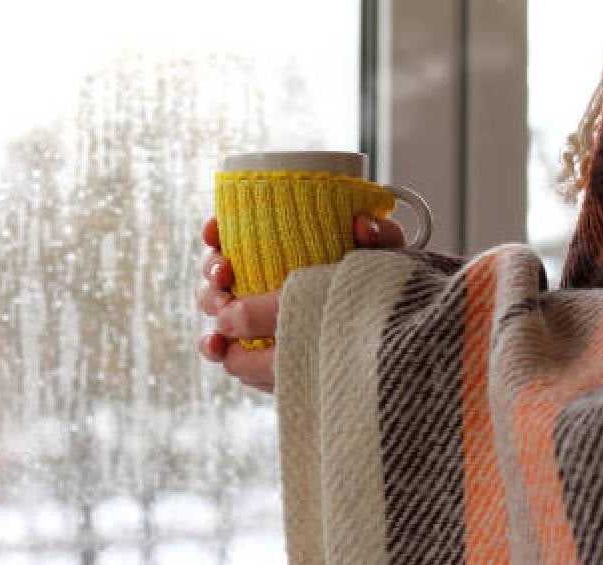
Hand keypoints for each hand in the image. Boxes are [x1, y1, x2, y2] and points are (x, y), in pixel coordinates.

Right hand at [196, 215, 405, 392]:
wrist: (392, 343)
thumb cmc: (382, 291)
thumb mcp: (388, 261)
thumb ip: (381, 237)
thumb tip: (360, 225)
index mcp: (280, 248)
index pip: (235, 231)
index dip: (217, 230)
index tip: (216, 232)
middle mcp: (258, 279)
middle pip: (218, 270)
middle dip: (212, 270)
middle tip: (226, 275)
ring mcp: (253, 318)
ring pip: (214, 306)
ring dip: (211, 306)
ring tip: (223, 311)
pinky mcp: (255, 353)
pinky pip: (225, 350)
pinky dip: (216, 347)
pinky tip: (220, 348)